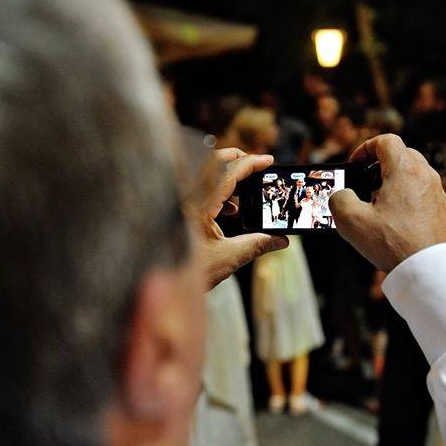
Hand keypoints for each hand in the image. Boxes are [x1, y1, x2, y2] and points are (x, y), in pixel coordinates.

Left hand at [190, 148, 287, 289]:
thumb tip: (282, 240)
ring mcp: (183, 202)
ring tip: (247, 193)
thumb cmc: (188, 274)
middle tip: (258, 166)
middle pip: (214, 161)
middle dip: (238, 159)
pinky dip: (220, 190)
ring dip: (230, 176)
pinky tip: (231, 210)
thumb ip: (257, 245)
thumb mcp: (229, 258)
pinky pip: (202, 188)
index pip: (228, 173)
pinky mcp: (181, 209)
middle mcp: (188, 198)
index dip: (251, 163)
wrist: (163, 287)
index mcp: (199, 206)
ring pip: (207, 173)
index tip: (268, 160)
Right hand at [328, 134, 445, 271]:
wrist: (430, 270)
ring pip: (412, 173)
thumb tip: (343, 195)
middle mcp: (425, 175)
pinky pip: (421, 192)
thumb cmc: (394, 244)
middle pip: (400, 154)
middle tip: (364, 185)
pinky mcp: (441, 209)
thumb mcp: (351, 221)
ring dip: (392, 182)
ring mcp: (436, 192)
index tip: (354, 166)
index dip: (365, 148)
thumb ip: (339, 200)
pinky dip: (405, 197)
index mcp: (405, 169)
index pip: (385, 141)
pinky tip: (394, 221)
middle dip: (379, 165)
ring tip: (378, 205)